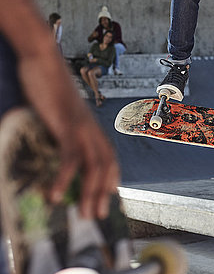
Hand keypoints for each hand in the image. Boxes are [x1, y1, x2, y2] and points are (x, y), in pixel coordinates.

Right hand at [18, 46, 119, 218]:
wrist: (44, 58)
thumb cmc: (48, 83)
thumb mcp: (58, 110)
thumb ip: (62, 127)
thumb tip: (57, 144)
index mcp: (90, 124)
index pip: (109, 155)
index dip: (111, 177)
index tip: (107, 198)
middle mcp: (91, 126)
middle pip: (106, 164)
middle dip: (103, 192)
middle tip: (97, 215)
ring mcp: (81, 125)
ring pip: (93, 164)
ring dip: (90, 191)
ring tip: (83, 213)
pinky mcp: (66, 123)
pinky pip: (70, 155)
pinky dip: (65, 177)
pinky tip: (55, 194)